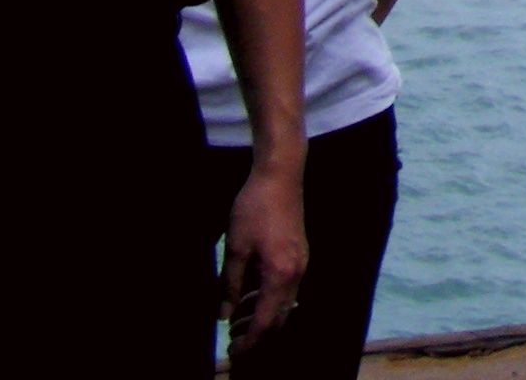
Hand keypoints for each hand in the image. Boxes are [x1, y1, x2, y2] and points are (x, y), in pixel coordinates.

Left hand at [220, 160, 309, 345]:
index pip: (266, 320)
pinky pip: (287, 287)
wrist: (280, 174)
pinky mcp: (300, 253)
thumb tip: (223, 314)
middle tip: (233, 342)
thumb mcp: (236, 248)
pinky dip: (270, 299)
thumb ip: (230, 285)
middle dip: (258, 334)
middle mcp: (297, 272)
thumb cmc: (254, 208)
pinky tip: (251, 297)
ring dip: (264, 317)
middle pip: (280, 317)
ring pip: (285, 303)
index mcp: (280, 274)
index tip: (233, 352)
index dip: (250, 340)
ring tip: (237, 321)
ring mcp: (301, 262)